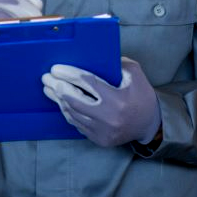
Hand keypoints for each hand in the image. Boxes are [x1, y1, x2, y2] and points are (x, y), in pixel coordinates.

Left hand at [41, 57, 160, 146]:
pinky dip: (67, 112)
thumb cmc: (142, 96)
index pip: (87, 83)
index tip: (55, 68)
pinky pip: (77, 124)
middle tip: (46, 77)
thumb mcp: (135, 74)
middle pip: (74, 100)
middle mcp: (108, 117)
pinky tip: (61, 102)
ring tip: (49, 89)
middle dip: (57, 87)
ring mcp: (102, 131)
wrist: (151, 125)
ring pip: (72, 113)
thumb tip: (95, 56)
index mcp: (117, 99)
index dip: (69, 75)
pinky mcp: (99, 139)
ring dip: (58, 100)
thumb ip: (118, 63)